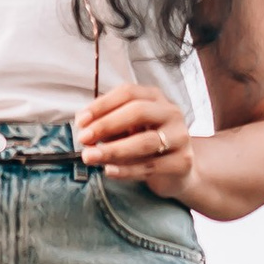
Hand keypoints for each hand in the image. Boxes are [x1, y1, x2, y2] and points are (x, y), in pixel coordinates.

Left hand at [75, 83, 192, 193]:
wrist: (177, 171)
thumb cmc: (146, 145)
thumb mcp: (128, 129)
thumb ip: (109, 126)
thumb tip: (85, 129)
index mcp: (155, 97)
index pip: (127, 92)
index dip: (102, 105)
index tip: (80, 121)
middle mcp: (171, 112)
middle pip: (138, 112)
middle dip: (106, 125)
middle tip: (84, 139)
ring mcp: (180, 137)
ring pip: (144, 142)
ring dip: (113, 150)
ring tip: (91, 157)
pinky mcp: (182, 162)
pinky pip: (150, 166)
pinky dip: (126, 170)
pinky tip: (109, 171)